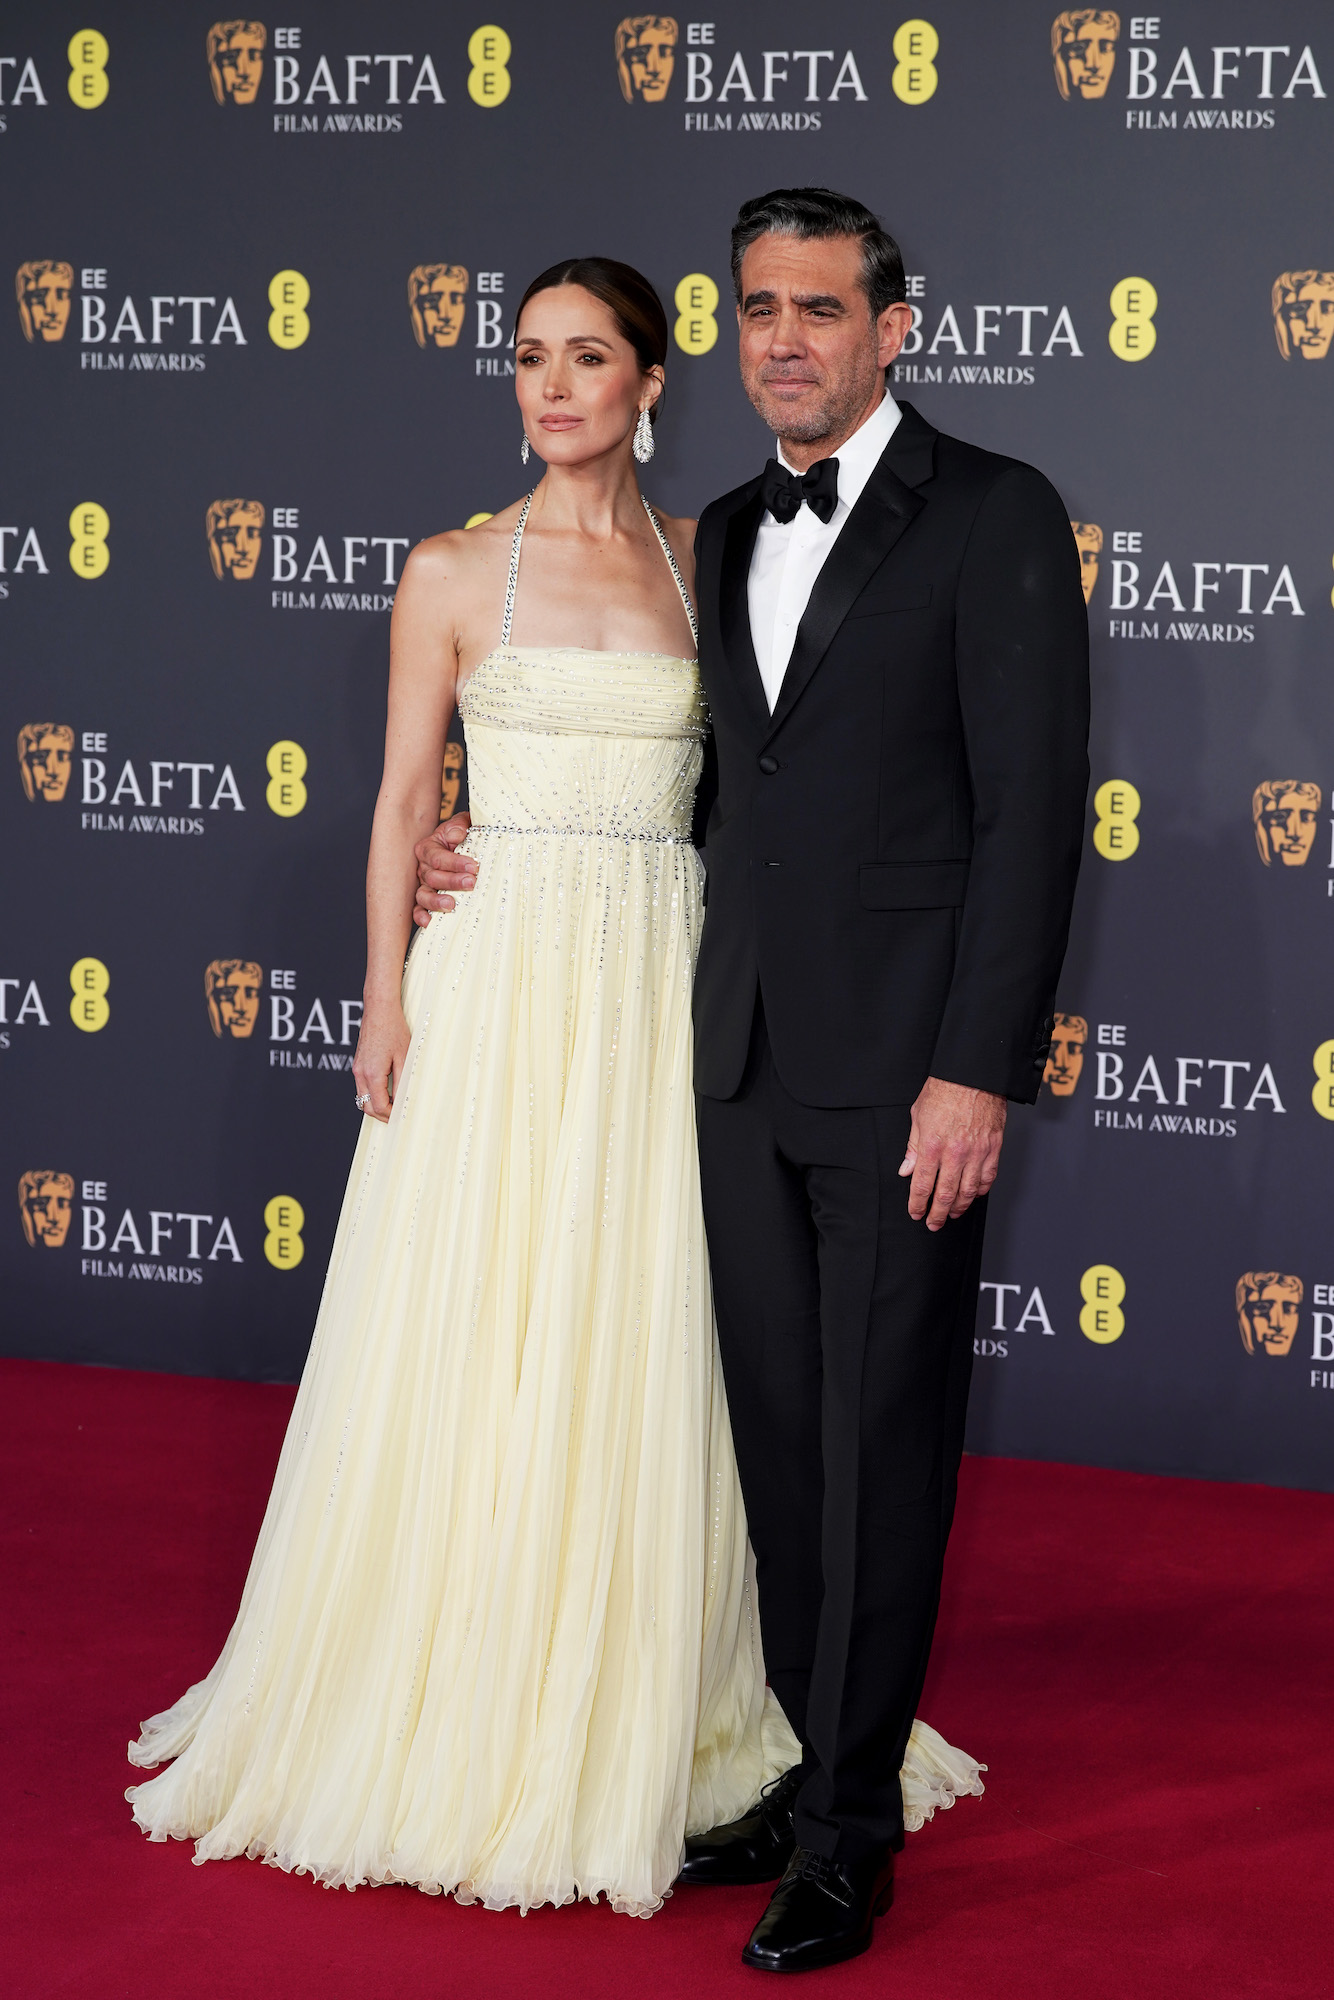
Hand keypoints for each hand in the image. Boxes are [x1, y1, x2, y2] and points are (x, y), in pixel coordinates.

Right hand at [352, 1003, 410, 1122]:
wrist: (379, 1008)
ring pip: (362, 1098)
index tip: (403, 1117)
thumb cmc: (394, 1029)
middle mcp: (360, 1072)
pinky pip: (362, 1086)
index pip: (378, 1106)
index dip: (391, 1115)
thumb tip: (402, 1102)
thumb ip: (401, 1083)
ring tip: (394, 1107)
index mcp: (371, 1073)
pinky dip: (372, 1094)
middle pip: (366, 1106)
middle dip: (382, 1115)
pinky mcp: (358, 1063)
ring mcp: (357, 1068)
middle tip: (398, 1118)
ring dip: (376, 1105)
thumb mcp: (404, 1058)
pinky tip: (386, 1093)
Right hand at [412, 811, 474, 926]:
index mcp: (428, 847)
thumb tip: (457, 835)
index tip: (474, 866)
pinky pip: (418, 910)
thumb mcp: (463, 824)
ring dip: (436, 901)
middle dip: (453, 881)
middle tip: (472, 882)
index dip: (456, 863)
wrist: (463, 843)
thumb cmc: (464, 834)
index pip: (438, 857)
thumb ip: (459, 825)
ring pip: (423, 895)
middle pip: (433, 877)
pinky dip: (421, 917)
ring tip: (452, 905)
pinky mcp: (425, 899)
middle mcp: (423, 867)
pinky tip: (430, 923)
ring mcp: (423, 885)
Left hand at [899, 1077, 1005, 1230]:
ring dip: (959, 1206)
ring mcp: (977, 1152)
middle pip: (945, 1194)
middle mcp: (955, 1153)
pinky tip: (974, 1195)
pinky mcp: (994, 1148)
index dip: (918, 1204)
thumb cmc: (944, 1091)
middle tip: (933, 1223)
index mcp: (932, 1146)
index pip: (922, 1185)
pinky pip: (988, 1177)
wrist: (973, 1074)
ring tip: (952, 1213)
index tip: (916, 1213)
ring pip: (969, 1191)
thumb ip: (913, 1147)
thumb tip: (906, 1170)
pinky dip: (980, 1190)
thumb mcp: (918, 1116)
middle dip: (937, 1213)